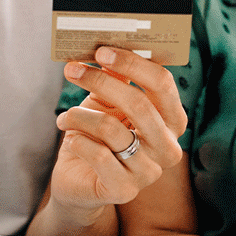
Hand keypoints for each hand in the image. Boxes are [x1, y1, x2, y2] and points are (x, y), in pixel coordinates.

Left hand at [47, 46, 189, 222]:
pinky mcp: (124, 189)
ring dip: (79, 116)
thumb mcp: (107, 103)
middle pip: (139, 104)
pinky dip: (77, 140)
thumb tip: (109, 46)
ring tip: (65, 116)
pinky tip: (70, 138)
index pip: (163, 84)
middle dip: (101, 81)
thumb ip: (116, 78)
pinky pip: (98, 155)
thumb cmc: (98, 137)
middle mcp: (167, 147)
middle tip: (73, 70)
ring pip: (112, 129)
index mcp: (171, 120)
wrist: (79, 181)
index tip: (101, 51)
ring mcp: (149, 172)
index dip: (132, 63)